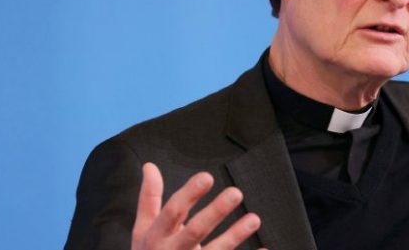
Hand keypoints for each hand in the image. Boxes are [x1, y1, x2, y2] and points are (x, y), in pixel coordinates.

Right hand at [132, 162, 262, 249]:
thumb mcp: (143, 228)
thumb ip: (150, 198)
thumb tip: (150, 167)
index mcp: (157, 236)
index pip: (173, 212)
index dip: (189, 194)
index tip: (207, 177)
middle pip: (195, 231)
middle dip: (215, 212)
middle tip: (235, 192)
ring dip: (235, 236)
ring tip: (254, 219)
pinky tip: (264, 249)